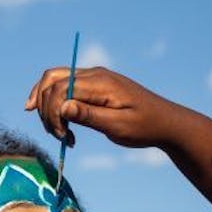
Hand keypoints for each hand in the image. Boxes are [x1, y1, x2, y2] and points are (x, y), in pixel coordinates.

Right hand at [25, 67, 178, 149]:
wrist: (165, 122)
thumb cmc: (145, 127)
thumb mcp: (119, 126)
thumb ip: (89, 116)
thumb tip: (61, 107)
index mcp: (101, 83)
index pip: (60, 88)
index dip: (52, 113)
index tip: (62, 136)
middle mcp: (94, 75)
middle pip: (51, 80)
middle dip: (45, 108)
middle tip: (57, 136)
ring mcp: (93, 77)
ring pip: (54, 81)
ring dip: (47, 105)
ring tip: (59, 133)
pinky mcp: (94, 85)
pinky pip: (65, 86)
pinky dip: (54, 102)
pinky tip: (55, 121)